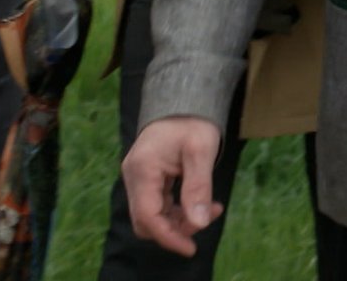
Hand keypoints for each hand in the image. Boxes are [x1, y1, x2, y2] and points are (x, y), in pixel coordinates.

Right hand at [123, 117, 224, 256]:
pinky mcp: (147, 178)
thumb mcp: (201, 151)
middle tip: (207, 218)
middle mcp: (134, 176)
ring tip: (212, 209)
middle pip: (147, 220)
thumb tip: (199, 222)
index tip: (191, 248)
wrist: (184, 98)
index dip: (169, 237)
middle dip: (176, 228)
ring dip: (180, 219)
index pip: (147, 217)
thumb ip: (198, 187)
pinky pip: (158, 203)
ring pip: (153, 214)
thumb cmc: (193, 121)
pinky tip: (202, 203)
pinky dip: (179, 209)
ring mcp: (138, 177)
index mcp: (143, 170)